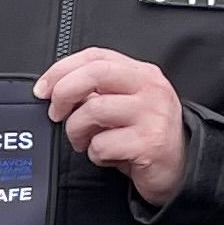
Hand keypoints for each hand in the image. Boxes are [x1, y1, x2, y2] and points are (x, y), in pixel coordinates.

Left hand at [38, 48, 188, 207]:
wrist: (180, 168)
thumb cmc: (145, 136)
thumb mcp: (125, 105)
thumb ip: (98, 91)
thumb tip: (56, 89)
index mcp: (142, 73)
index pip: (96, 56)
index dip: (61, 69)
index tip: (43, 88)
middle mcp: (150, 88)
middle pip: (95, 74)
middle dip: (63, 92)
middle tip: (55, 113)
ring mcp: (153, 114)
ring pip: (93, 110)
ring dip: (76, 131)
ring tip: (84, 142)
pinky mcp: (150, 143)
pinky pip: (102, 145)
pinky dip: (95, 154)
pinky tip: (108, 156)